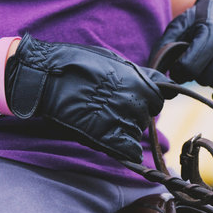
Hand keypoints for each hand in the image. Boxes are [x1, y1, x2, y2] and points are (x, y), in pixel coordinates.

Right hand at [5, 33, 171, 161]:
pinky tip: (109, 138)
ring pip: (136, 133)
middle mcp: (135, 104)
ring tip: (102, 118)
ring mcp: (122, 122)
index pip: (158, 100)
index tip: (130, 99)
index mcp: (140, 84)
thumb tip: (167, 82)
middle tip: (112, 108)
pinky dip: (124, 149)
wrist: (45, 78)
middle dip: (134, 115)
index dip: (145, 101)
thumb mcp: (113, 61)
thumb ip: (141, 74)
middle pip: (146, 118)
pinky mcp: (107, 138)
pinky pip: (130, 151)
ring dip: (124, 129)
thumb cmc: (77, 64)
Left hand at [153, 0, 212, 105]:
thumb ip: (163, 50)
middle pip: (207, 79)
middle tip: (201, 64)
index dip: (180, 71)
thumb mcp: (178, 27)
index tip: (182, 66)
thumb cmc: (199, 21)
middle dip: (199, 76)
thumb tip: (158, 79)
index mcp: (212, 32)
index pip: (189, 67)